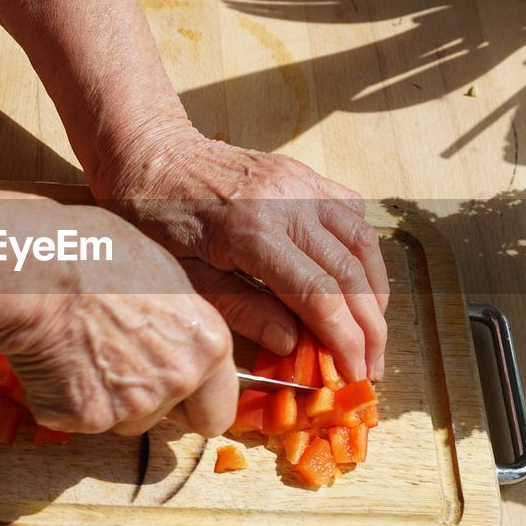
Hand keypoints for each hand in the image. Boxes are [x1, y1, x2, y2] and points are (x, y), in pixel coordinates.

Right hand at [0, 199, 237, 435]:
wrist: (36, 272)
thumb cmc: (95, 254)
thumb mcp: (162, 275)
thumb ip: (181, 324)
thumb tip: (179, 336)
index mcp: (208, 343)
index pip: (219, 410)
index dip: (196, 404)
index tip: (180, 399)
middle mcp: (178, 379)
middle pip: (168, 420)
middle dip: (148, 404)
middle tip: (116, 366)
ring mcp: (132, 405)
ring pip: (123, 420)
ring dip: (104, 397)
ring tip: (79, 349)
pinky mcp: (86, 418)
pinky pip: (78, 419)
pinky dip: (65, 398)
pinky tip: (54, 360)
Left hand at [93, 119, 388, 382]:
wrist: (149, 153)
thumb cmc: (151, 215)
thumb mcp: (182, 274)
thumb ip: (239, 309)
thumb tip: (291, 345)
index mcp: (250, 231)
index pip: (317, 293)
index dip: (344, 339)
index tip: (354, 372)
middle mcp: (285, 202)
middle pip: (349, 272)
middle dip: (369, 327)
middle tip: (372, 366)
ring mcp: (299, 183)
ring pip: (361, 241)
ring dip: (376, 291)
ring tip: (373, 333)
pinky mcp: (302, 174)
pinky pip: (351, 211)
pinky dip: (364, 251)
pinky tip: (360, 282)